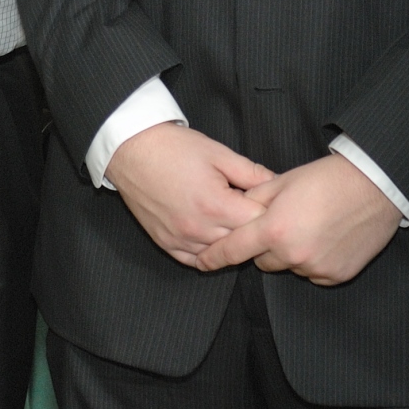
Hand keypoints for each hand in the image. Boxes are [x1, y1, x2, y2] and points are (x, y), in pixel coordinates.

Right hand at [105, 122, 274, 267]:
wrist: (132, 149)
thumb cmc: (174, 147)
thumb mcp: (219, 153)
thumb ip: (251, 172)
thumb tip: (276, 184)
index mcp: (215, 204)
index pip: (257, 223)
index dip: (267, 211)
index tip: (267, 202)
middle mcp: (198, 228)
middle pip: (241, 242)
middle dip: (251, 228)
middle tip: (251, 211)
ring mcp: (180, 238)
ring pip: (219, 255)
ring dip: (229, 242)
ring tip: (231, 222)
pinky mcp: (165, 243)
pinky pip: (193, 261)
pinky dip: (207, 253)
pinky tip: (212, 238)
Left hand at [195, 152, 402, 285]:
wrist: (376, 186)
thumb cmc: (328, 178)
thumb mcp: (283, 181)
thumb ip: (254, 199)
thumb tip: (236, 209)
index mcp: (274, 229)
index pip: (234, 250)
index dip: (214, 257)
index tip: (202, 263)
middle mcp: (293, 254)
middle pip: (263, 261)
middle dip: (266, 247)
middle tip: (284, 223)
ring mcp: (316, 268)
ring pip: (290, 267)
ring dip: (292, 253)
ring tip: (312, 226)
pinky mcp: (336, 276)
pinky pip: (313, 274)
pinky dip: (314, 261)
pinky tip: (327, 238)